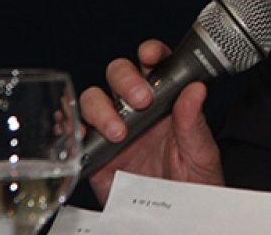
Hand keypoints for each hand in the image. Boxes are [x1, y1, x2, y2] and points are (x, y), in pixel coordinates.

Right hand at [79, 39, 223, 203]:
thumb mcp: (201, 152)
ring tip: (119, 132)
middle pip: (119, 73)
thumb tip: (195, 89)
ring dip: (102, 108)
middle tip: (141, 100)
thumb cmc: (194, 182)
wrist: (177, 219)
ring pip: (95, 98)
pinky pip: (75, 134)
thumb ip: (194, 122)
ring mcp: (115, 129)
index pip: (155, 63)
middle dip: (126, 79)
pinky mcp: (96, 155)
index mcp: (167, 100)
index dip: (150, 52)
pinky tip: (81, 135)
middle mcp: (138, 109)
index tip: (150, 54)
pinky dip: (70, 128)